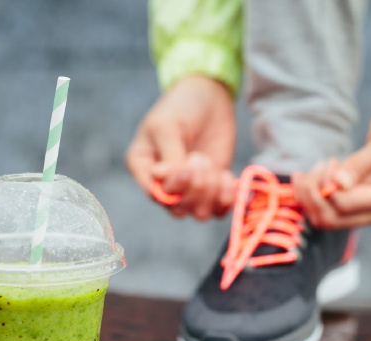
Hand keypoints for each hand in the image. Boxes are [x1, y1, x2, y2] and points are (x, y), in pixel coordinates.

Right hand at [126, 75, 236, 219]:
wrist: (209, 96)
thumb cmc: (180, 106)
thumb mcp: (168, 126)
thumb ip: (169, 155)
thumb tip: (165, 181)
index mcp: (143, 167)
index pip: (155, 195)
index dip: (174, 187)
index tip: (186, 162)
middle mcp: (163, 184)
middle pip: (178, 209)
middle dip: (195, 188)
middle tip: (200, 157)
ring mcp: (189, 188)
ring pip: (199, 213)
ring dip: (211, 192)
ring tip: (212, 165)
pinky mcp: (212, 188)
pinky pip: (219, 210)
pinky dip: (227, 198)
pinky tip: (227, 177)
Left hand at [293, 85, 370, 227]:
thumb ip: (362, 162)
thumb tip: (337, 184)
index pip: (345, 205)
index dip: (325, 187)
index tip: (328, 162)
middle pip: (334, 219)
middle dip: (314, 195)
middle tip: (315, 167)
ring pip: (329, 219)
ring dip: (312, 197)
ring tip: (316, 169)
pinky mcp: (366, 208)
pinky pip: (333, 211)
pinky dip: (317, 197)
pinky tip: (315, 176)